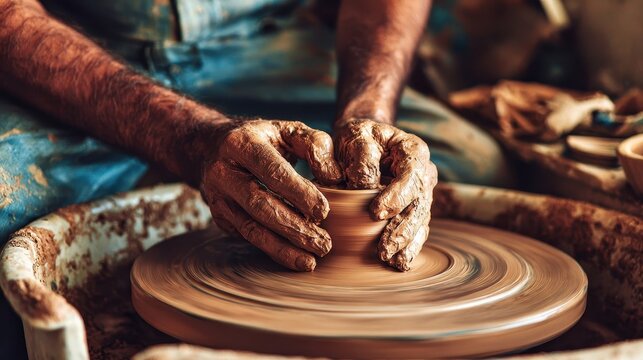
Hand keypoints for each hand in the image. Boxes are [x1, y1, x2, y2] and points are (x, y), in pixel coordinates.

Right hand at [200, 119, 342, 271]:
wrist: (208, 146)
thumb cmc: (261, 138)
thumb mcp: (287, 130)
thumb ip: (315, 145)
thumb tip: (334, 177)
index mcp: (242, 143)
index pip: (273, 172)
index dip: (299, 193)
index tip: (324, 212)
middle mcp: (223, 171)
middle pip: (259, 205)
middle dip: (293, 228)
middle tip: (323, 244)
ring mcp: (217, 197)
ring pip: (250, 228)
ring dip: (282, 249)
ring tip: (310, 261)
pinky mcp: (219, 217)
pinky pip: (246, 237)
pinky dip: (272, 249)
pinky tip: (294, 255)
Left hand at [335, 118, 437, 270]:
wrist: (364, 139)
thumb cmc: (359, 137)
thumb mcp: (357, 136)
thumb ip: (362, 157)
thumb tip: (363, 187)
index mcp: (413, 150)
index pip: (411, 175)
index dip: (397, 195)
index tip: (376, 212)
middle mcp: (424, 172)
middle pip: (420, 203)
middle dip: (403, 228)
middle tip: (384, 247)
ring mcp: (422, 193)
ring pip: (420, 220)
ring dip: (406, 242)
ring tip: (391, 259)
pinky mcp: (415, 210)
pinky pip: (417, 231)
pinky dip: (409, 248)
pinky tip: (399, 263)